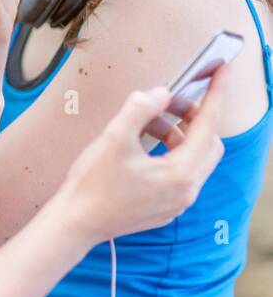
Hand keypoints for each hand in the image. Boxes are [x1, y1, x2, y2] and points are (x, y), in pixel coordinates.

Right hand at [54, 64, 228, 246]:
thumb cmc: (92, 185)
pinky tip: (143, 149)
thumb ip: (140, 109)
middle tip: (169, 103)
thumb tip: (161, 93)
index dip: (214, 96)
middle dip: (194, 118)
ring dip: (179, 136)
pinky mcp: (165, 208)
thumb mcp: (113, 138)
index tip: (221, 73)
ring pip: (194, 160)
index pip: (208, 126)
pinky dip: (171, 155)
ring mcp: (177, 202)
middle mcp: (186, 190)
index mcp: (180, 173)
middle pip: (209, 144)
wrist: (76, 223)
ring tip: (146, 125)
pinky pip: (181, 175)